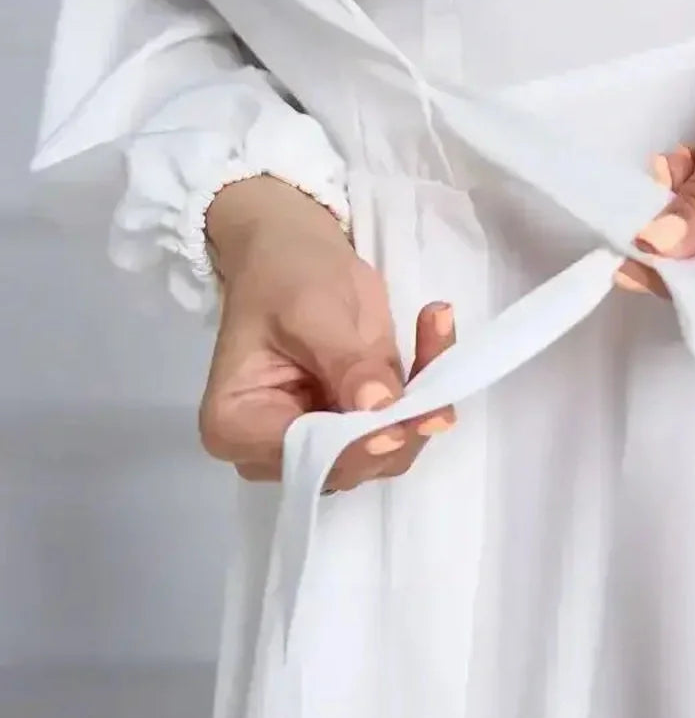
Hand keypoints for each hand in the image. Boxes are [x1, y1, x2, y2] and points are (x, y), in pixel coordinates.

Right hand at [199, 176, 455, 491]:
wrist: (295, 253)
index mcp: (236, 426)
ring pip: (387, 450)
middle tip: (436, 378)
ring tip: (436, 327)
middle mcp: (274, 452)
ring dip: (423, 401)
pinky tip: (436, 330)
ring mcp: (321, 447)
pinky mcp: (359, 431)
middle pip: (350, 463)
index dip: (353, 448)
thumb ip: (345, 362)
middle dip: (400, 424)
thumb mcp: (311, 310)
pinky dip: (428, 387)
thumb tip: (380, 407)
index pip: (301, 457)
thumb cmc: (283, 276)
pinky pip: (403, 427)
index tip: (397, 427)